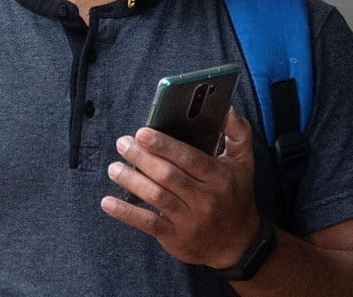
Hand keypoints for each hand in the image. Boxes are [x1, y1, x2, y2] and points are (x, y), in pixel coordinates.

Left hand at [101, 108, 260, 268]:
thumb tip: (226, 108)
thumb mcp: (244, 162)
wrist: (238, 243)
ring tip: (114, 168)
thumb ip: (238, 132)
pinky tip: (108, 202)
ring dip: (131, 181)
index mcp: (219, 176)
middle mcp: (206, 199)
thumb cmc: (235, 194)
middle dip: (142, 158)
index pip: (189, 158)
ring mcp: (190, 220)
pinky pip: (148, 224)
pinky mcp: (176, 238)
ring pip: (156, 197)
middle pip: (168, 175)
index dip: (164, 145)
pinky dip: (127, 213)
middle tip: (123, 144)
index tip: (142, 133)